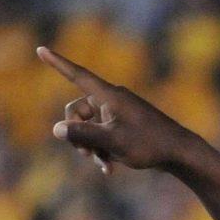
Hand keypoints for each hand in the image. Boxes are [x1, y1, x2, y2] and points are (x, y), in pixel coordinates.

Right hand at [38, 45, 191, 174]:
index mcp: (108, 96)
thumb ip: (83, 134)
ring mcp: (119, 114)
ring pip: (90, 128)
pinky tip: (110, 171)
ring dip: (91, 148)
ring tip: (103, 166)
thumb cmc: (148, 144)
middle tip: (86, 155)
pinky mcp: (126, 127)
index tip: (40, 49)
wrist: (179, 153)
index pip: (77, 75)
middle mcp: (112, 101)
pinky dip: (103, 151)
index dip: (57, 63)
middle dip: (77, 134)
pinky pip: (104, 136)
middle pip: (78, 111)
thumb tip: (56, 129)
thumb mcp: (112, 141)